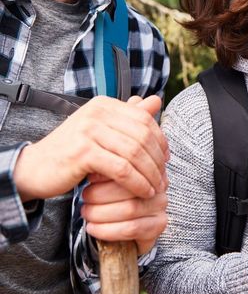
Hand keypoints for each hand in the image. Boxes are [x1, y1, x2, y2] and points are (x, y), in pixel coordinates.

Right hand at [13, 95, 166, 201]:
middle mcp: (97, 112)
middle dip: (157, 160)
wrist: (34, 169)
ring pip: (134, 153)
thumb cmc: (73, 152)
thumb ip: (129, 117)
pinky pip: (121, 169)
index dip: (160, 140)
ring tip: (156, 188)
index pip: (144, 119)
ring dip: (150, 174)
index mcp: (104, 104)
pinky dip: (137, 182)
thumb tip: (157, 100)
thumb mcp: (102, 131)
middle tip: (164, 178)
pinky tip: (143, 192)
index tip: (166, 159)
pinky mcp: (83, 152)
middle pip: (142, 136)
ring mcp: (89, 130)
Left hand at [81, 175, 167, 255]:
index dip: (109, 174)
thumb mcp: (108, 184)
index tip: (91, 178)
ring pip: (130, 209)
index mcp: (148, 170)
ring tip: (87, 213)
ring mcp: (160, 207)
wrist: (120, 234)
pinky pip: (131, 228)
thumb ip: (107, 174)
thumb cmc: (112, 205)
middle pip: (131, 189)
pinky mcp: (158, 226)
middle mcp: (158, 187)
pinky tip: (92, 228)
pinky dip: (106, 230)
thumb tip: (94, 168)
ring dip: (101, 213)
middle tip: (86, 199)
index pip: (131, 169)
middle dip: (102, 195)